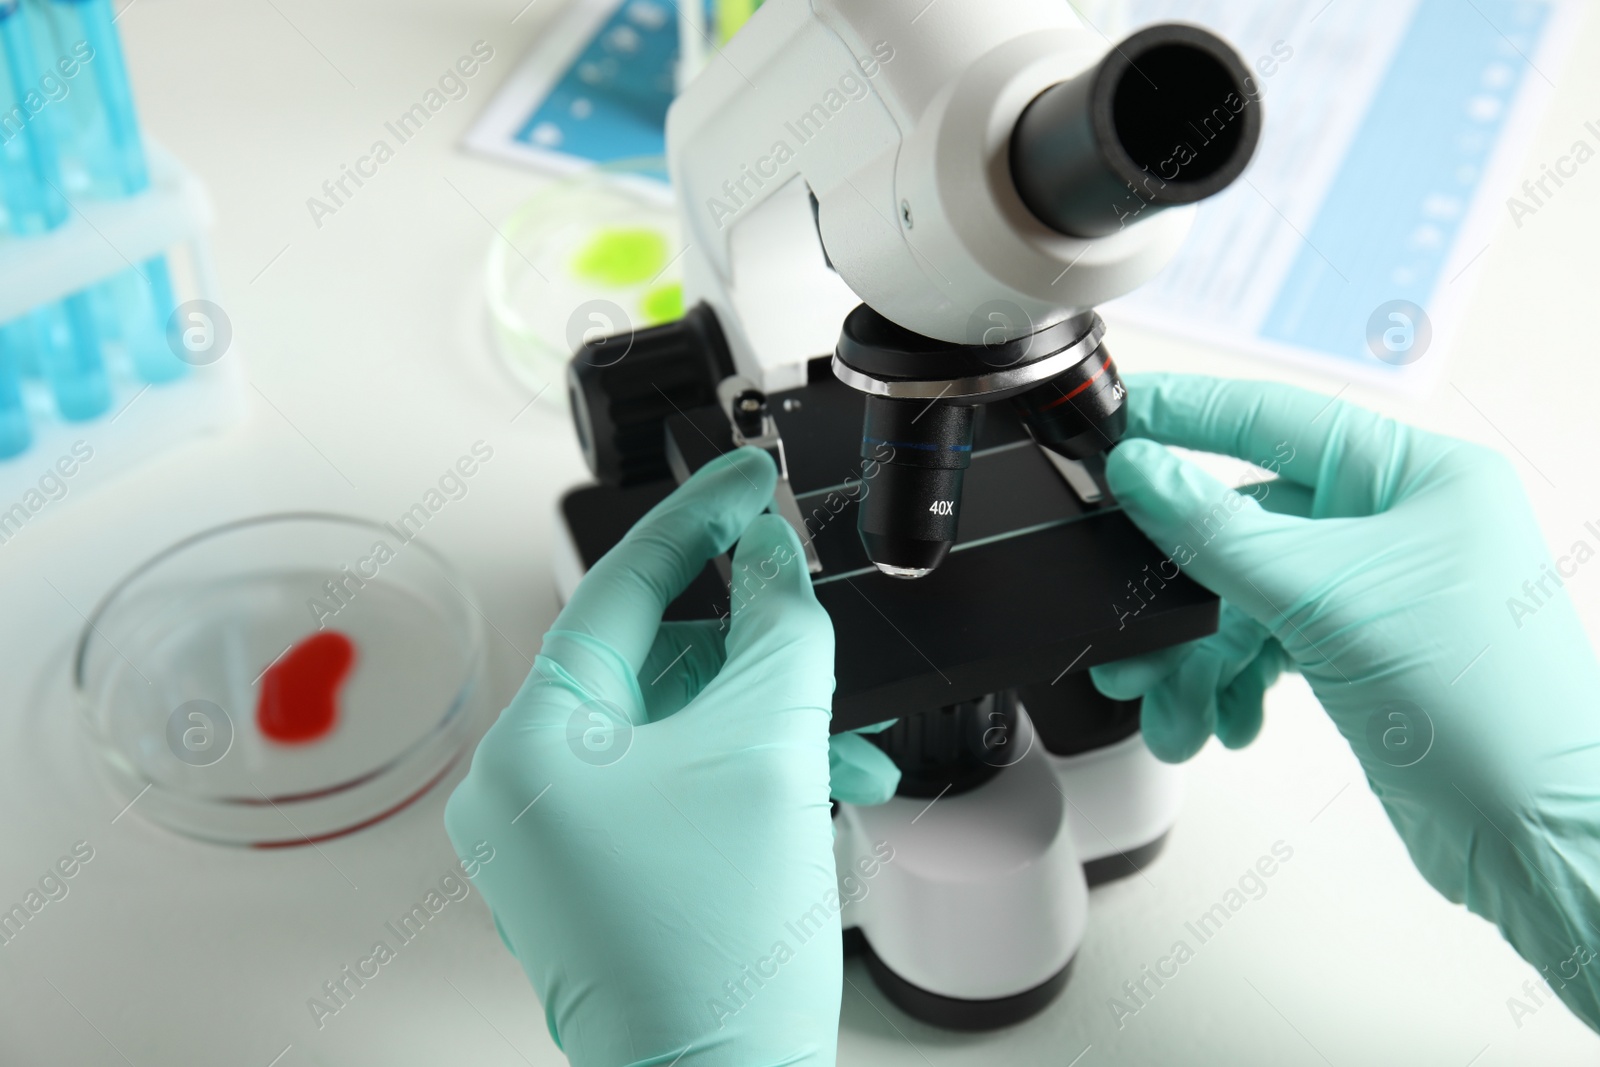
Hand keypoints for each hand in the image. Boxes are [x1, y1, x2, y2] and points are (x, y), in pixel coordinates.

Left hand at [446, 448, 847, 1065]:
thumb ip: (779, 631)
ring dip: (768, 722)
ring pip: (674, 726)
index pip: (616, 590)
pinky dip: (745, 773)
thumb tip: (773, 557)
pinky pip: (672, 782)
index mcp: (531, 747)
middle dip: (753, 653)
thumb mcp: (770, 754)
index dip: (695, 522)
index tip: (745, 477)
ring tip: (843, 747)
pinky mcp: (597, 871)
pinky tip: (817, 784)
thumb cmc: (719, 960)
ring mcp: (555, 838)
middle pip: (651, 661)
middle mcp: (522, 788)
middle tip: (815, 629)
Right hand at [1091, 373, 1599, 1028]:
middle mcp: (1401, 523)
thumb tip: (1141, 471)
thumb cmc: (1489, 711)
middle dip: (1181, 594)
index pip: (1275, 419)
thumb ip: (1218, 532)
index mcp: (1418, 475)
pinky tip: (1223, 721)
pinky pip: (1268, 646)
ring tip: (1171, 709)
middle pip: (1247, 525)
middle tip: (1127, 624)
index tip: (1116, 419)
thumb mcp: (1326, 601)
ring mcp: (1380, 590)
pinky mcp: (1362, 652)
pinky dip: (1233, 684)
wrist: (1531, 837)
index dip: (1185, 416)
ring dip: (1199, 658)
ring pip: (1247, 599)